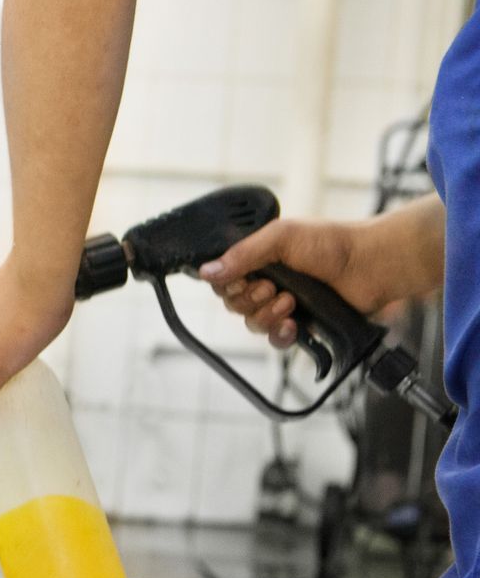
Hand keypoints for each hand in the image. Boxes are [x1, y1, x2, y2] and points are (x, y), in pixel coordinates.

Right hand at [199, 219, 377, 349]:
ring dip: (267, 315)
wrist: (370, 266)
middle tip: (272, 288)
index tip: (244, 279)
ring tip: (291, 302)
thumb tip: (206, 271)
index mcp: (259, 259)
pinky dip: (280, 335)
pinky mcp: (299, 325)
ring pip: (252, 324)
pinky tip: (292, 324)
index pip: (224, 280)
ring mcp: (282, 305)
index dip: (229, 285)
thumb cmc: (333, 243)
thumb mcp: (281, 237)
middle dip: (250, 300)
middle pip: (234, 305)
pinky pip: (275, 340)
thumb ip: (242, 254)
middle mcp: (267, 282)